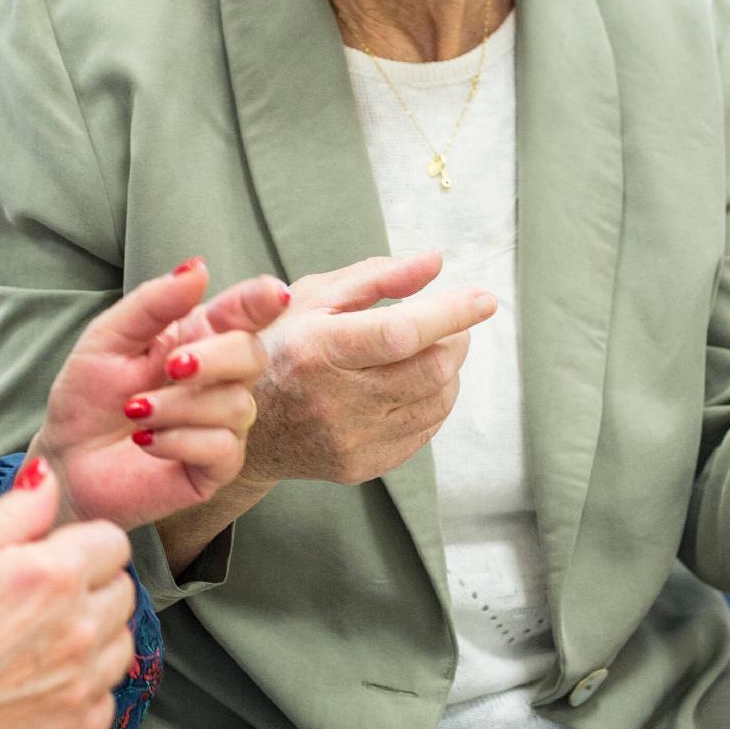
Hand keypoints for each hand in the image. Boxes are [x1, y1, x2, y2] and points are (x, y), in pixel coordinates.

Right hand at [0, 462, 136, 728]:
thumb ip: (14, 511)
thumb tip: (50, 478)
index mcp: (52, 576)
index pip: (111, 542)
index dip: (77, 543)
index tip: (47, 557)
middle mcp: (78, 630)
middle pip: (121, 591)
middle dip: (89, 586)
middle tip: (35, 599)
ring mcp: (79, 686)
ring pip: (120, 644)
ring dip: (93, 636)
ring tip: (37, 641)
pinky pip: (105, 698)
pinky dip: (82, 689)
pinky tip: (38, 683)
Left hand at [31, 260, 292, 530]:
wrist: (68, 460)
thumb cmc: (88, 398)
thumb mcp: (108, 338)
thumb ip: (154, 303)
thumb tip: (199, 268)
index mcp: (199, 338)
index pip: (245, 313)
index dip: (262, 301)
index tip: (272, 295)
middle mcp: (219, 379)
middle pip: (253, 355)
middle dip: (214, 358)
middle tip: (172, 367)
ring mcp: (223, 424)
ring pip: (237, 405)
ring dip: (178, 406)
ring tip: (136, 412)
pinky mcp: (216, 466)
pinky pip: (223, 447)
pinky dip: (179, 440)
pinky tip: (146, 441)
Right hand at [238, 252, 497, 489]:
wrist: (245, 428)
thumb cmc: (280, 348)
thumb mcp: (313, 298)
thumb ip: (377, 278)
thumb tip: (435, 263)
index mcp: (317, 350)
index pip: (402, 334)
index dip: (450, 315)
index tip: (484, 299)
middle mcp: (333, 400)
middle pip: (431, 370)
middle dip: (456, 341)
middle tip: (452, 327)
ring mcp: (349, 440)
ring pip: (437, 401)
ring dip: (450, 370)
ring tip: (431, 352)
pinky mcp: (361, 465)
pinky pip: (424, 430)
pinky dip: (434, 400)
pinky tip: (413, 383)